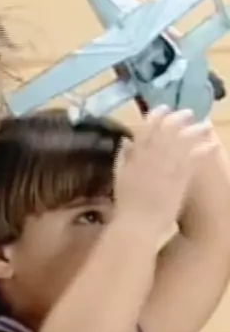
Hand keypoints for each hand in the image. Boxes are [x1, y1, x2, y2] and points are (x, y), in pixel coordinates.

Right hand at [114, 107, 216, 240]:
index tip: (164, 108)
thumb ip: (122, 157)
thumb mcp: (119, 176)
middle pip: (166, 132)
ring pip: (182, 144)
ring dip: (195, 132)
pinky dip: (203, 151)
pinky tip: (212, 145)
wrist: (135, 224)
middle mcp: (150, 158)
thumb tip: (125, 141)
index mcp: (135, 156)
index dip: (156, 117)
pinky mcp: (178, 179)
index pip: (146, 130)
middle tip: (189, 113)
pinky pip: (193, 161)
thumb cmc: (126, 204)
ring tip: (206, 125)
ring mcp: (165, 168)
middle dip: (179, 120)